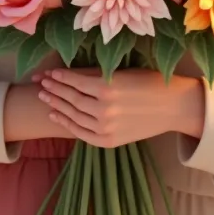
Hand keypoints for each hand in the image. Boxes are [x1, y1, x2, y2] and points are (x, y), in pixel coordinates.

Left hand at [34, 67, 204, 147]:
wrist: (172, 107)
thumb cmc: (148, 82)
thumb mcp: (121, 73)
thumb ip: (94, 75)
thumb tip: (67, 73)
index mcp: (108, 88)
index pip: (75, 82)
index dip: (60, 77)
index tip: (49, 72)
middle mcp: (105, 110)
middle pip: (71, 99)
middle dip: (54, 90)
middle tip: (41, 83)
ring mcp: (107, 128)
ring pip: (73, 116)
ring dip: (57, 105)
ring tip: (45, 96)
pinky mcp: (110, 141)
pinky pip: (82, 133)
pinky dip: (67, 124)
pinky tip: (57, 115)